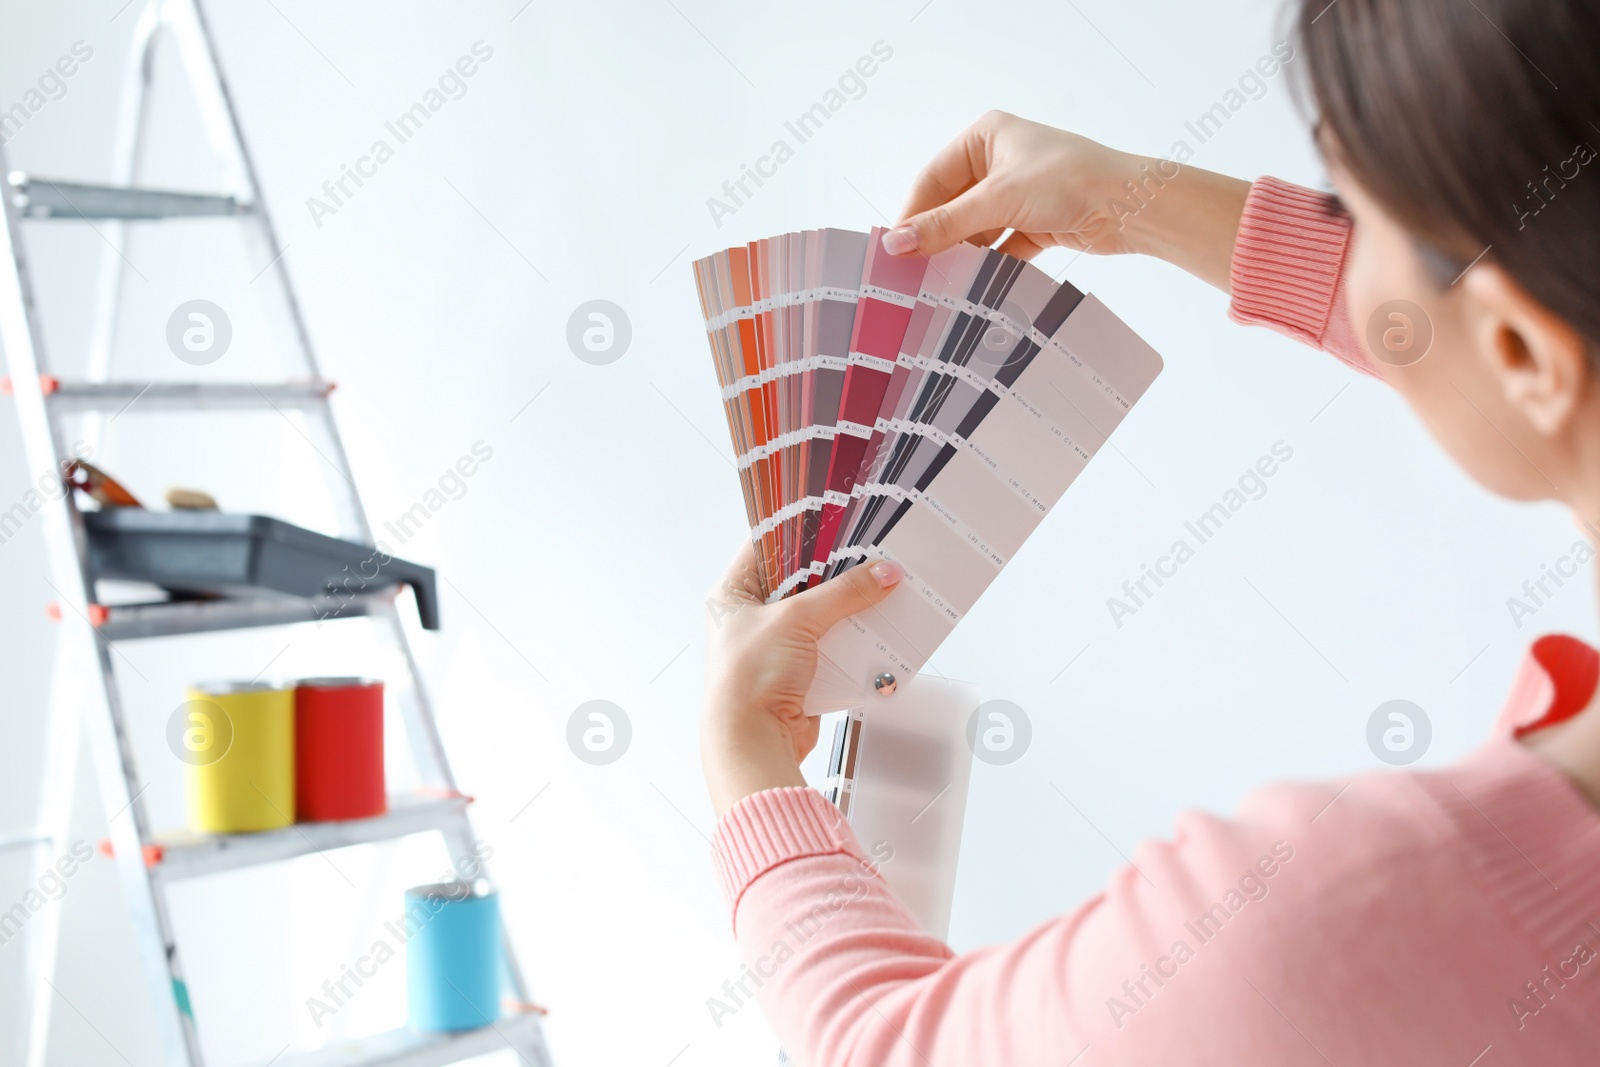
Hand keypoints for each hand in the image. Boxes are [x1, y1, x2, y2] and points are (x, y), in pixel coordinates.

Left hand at [702, 543, 902, 818]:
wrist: (755, 741)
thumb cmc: (749, 680)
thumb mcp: (798, 620)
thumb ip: (844, 593)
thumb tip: (882, 574)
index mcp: (733, 593)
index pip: (767, 546)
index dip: (801, 532)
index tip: (837, 521)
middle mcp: (751, 617)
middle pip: (800, 581)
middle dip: (836, 573)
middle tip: (869, 554)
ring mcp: (775, 646)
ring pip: (820, 614)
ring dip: (848, 607)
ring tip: (882, 585)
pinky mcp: (798, 672)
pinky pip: (832, 645)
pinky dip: (852, 638)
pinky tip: (877, 625)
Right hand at [884, 110, 1251, 290]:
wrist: (1132, 205)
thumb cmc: (1068, 182)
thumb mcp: (997, 201)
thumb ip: (944, 225)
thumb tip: (895, 244)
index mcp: (986, 136)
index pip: (933, 179)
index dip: (912, 215)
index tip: (893, 251)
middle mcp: (1000, 159)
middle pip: (953, 205)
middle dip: (936, 238)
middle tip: (910, 273)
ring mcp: (1020, 192)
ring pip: (976, 228)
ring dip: (962, 254)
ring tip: (937, 284)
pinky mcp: (1037, 221)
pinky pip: (1001, 245)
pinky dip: (989, 264)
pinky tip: (972, 286)